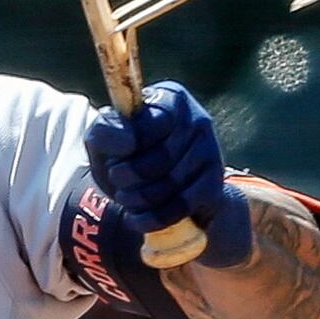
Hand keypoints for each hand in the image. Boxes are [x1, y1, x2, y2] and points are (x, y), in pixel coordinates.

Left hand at [82, 82, 253, 267]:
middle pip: (161, 156)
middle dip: (129, 176)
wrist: (160, 192)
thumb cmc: (127, 157)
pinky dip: (153, 217)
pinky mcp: (214, 184)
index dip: (127, 147)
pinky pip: (181, 205)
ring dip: (138, 198)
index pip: (150, 124)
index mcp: (171, 98)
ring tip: (125, 198)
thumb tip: (127, 142)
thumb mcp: (105, 141)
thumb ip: (105, 132)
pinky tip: (137, 219)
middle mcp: (197, 120)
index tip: (113, 159)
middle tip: (116, 181)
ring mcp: (210, 153)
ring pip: (171, 183)